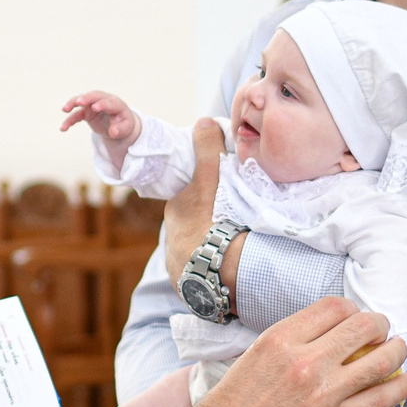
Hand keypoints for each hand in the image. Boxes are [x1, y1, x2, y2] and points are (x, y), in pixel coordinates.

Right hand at [60, 91, 139, 167]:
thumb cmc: (123, 124)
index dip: (102, 104)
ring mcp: (93, 105)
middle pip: (94, 96)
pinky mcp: (86, 112)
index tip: (95, 108)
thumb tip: (113, 132)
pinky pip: (77, 115)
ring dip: (73, 103)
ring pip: (82, 101)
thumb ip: (120, 130)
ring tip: (65, 109)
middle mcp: (104, 101)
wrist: (118, 124)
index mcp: (116, 104)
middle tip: (78, 102)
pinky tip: (63, 128)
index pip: (109, 102)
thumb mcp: (126, 129)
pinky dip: (70, 120)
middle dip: (86, 97)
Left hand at [162, 120, 241, 289]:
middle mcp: (172, 239)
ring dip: (212, 249)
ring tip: (234, 248)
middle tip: (233, 223)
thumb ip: (207, 150)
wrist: (214, 269)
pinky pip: (203, 272)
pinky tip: (228, 269)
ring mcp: (180, 265)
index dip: (207, 197)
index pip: (190, 200)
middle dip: (209, 224)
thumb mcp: (209, 179)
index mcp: (176, 212)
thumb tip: (203, 120)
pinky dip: (214, 269)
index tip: (224, 201)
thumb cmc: (210, 221)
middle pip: (193, 226)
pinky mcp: (190, 286)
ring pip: (198, 250)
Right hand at [184, 298, 406, 406]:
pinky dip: (399, 388)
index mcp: (282, 338)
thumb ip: (293, 340)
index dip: (353, 310)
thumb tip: (329, 332)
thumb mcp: (256, 354)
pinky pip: (378, 400)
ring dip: (396, 352)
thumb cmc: (233, 403)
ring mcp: (322, 393)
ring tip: (400, 350)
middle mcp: (305, 361)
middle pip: (362, 327)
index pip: (335, 307)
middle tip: (383, 331)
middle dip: (380, 325)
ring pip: (378, 361)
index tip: (356, 319)